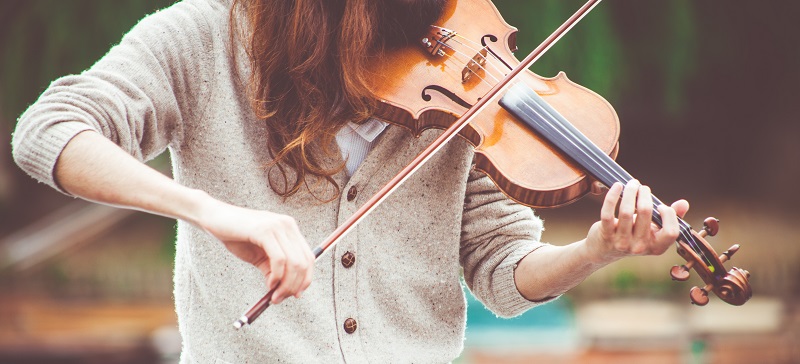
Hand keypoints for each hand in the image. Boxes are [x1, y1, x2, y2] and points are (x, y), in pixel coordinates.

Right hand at [196, 198, 313, 304]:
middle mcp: (288, 225)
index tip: (295, 295)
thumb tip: (284, 291)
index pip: (309, 257)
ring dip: (286, 285)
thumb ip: (273, 269)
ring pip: (294, 263)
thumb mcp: (259, 255)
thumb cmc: (235, 236)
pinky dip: (277, 276)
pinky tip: (269, 284)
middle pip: (304, 262)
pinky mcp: (265, 230)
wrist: (213, 218)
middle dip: (294, 285)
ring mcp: (278, 226)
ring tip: (274, 295)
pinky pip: (279, 259)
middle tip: (280, 299)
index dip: (305, 279)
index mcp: (290, 229)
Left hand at [586, 180, 689, 262]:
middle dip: (645, 194)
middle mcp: (640, 247)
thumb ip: (670, 217)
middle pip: (646, 213)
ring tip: (632, 184)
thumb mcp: (653, 230)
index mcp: (657, 247)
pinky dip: (612, 197)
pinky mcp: (606, 235)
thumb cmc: (633, 235)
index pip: (671, 232)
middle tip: (642, 187)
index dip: (669, 215)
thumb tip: (684, 203)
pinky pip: (608, 213)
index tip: (661, 205)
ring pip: (626, 211)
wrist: (604, 250)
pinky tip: (617, 186)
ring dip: (630, 192)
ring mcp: (622, 242)